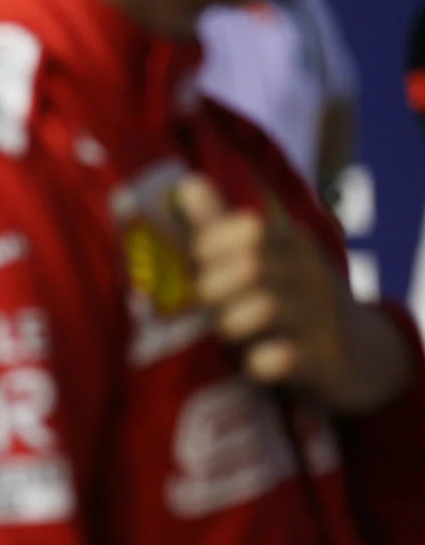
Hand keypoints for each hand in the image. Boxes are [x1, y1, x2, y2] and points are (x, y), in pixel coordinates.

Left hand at [176, 174, 409, 412]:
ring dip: (230, 321)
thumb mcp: (259, 258)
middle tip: (206, 303)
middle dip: (213, 286)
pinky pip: (285, 358)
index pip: (249, 228)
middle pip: (251, 266)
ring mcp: (321, 315)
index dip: (210, 245)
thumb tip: (185, 183)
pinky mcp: (325, 358)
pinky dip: (262, 360)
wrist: (359, 351)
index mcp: (292, 242)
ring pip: (266, 308)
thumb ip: (219, 226)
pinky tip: (256, 361)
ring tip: (227, 329)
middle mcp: (311, 273)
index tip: (199, 263)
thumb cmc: (288, 296)